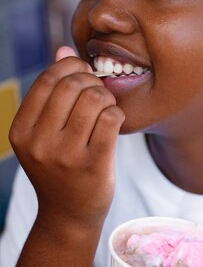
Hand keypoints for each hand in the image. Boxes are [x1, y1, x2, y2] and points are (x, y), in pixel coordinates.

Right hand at [9, 47, 124, 229]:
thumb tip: (62, 49)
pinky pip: (112, 118)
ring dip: (106, 98)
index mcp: (21, 131)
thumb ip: (52, 92)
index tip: (83, 74)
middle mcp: (39, 143)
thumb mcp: (44, 133)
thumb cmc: (59, 168)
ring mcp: (66, 155)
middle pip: (73, 85)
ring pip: (95, 99)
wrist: (68, 216)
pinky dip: (117, 114)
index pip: (48, 79)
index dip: (71, 67)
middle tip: (97, 92)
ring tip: (105, 108)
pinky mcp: (94, 164)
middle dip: (91, 81)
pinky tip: (113, 122)